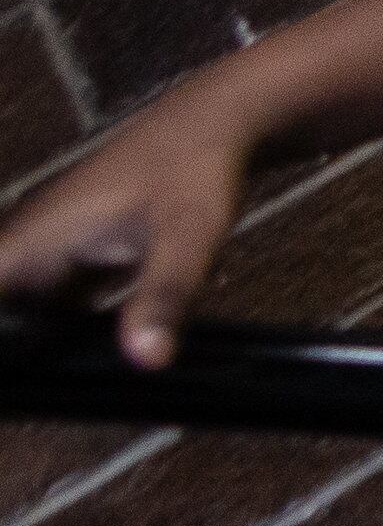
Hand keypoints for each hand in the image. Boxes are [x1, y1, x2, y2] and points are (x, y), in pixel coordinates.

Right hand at [0, 80, 268, 369]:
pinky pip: (53, 307)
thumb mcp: (185, 239)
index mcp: (29, 242)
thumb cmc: (196, 173)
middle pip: (2, 315)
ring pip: (22, 314)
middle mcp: (27, 247)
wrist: (218, 126)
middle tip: (30, 399)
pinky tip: (89, 364)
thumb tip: (145, 360)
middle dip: (15, 350)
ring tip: (44, 395)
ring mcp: (50, 253)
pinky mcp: (77, 259)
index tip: (13, 380)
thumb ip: (163, 297)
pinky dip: (59, 335)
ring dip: (32, 346)